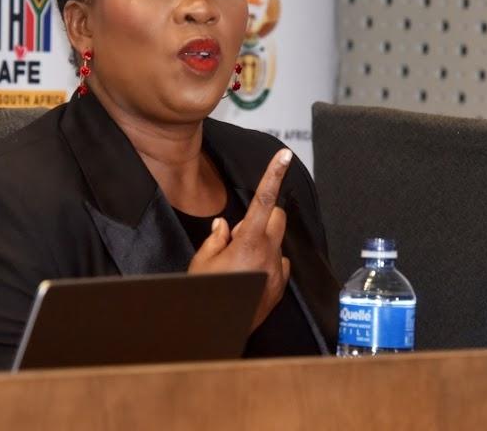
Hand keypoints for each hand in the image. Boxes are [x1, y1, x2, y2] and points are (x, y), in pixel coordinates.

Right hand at [188, 148, 292, 330]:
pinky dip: (267, 260)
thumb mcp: (202, 261)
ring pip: (277, 240)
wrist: (217, 330)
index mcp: (248, 241)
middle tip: (237, 234)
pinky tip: (249, 273)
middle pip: (276, 217)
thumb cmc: (206, 295)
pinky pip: (279, 262)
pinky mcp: (280, 286)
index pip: (263, 199)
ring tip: (240, 260)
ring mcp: (277, 271)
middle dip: (262, 216)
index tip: (284, 155)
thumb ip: (216, 237)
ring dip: (263, 241)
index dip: (274, 174)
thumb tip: (224, 225)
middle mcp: (268, 253)